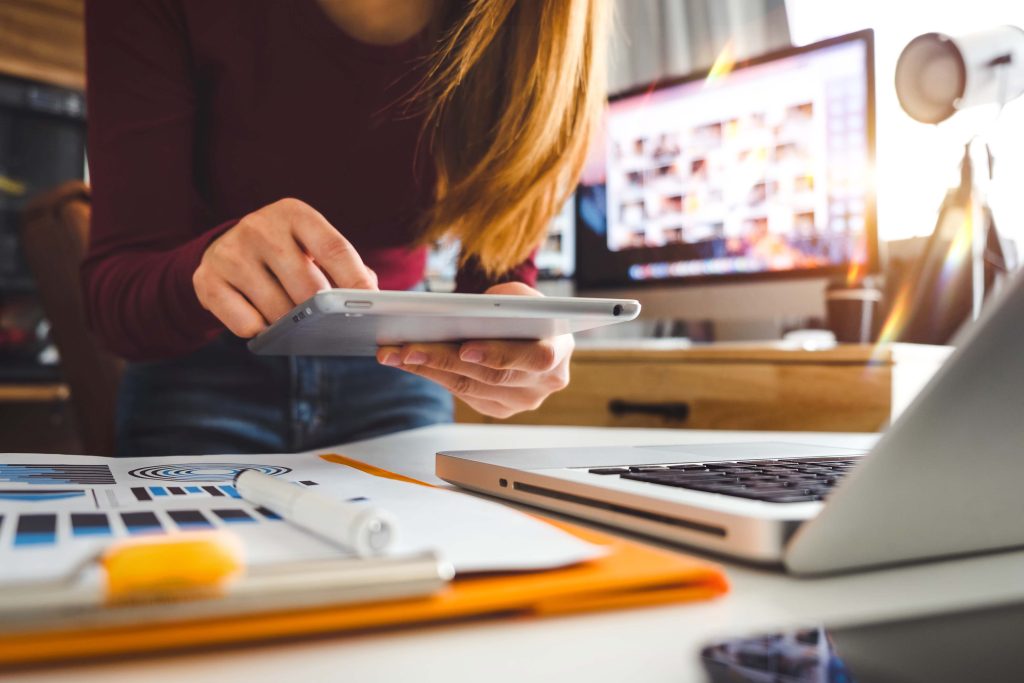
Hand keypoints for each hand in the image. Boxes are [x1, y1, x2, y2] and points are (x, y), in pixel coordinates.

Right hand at [193, 197, 377, 336]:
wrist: (226, 252)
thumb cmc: (286, 255)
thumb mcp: (314, 249)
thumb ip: (348, 268)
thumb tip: (372, 298)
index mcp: (294, 214)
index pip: (334, 249)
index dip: (356, 280)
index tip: (373, 305)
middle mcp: (259, 226)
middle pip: (308, 286)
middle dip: (322, 312)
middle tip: (329, 323)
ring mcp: (230, 252)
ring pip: (278, 310)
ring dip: (292, 325)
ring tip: (293, 319)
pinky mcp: (207, 280)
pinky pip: (247, 324)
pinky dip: (261, 331)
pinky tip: (262, 319)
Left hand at [376, 282, 573, 418]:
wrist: (534, 334)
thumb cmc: (526, 311)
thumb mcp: (521, 296)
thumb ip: (506, 299)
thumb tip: (471, 310)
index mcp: (559, 350)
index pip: (534, 358)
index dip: (500, 354)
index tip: (466, 348)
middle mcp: (545, 382)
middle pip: (491, 376)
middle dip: (446, 360)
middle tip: (409, 348)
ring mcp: (524, 400)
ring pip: (471, 388)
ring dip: (429, 369)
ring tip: (397, 353)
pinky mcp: (501, 409)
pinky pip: (463, 394)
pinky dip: (433, 376)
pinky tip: (409, 362)